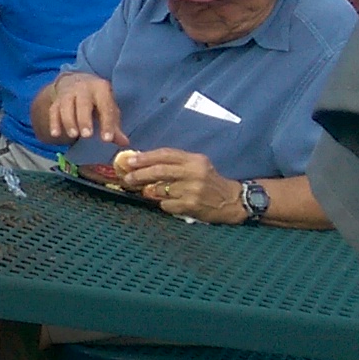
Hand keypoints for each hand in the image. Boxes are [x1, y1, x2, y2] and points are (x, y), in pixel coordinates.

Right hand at [40, 73, 124, 146]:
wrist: (76, 81)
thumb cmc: (97, 100)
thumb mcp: (108, 108)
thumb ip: (114, 126)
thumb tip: (125, 143)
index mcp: (101, 89)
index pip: (105, 106)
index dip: (107, 123)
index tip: (107, 139)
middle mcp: (84, 88)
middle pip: (83, 104)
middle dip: (84, 120)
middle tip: (87, 136)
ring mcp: (68, 93)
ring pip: (66, 106)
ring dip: (69, 121)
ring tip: (73, 135)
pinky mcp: (56, 100)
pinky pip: (53, 110)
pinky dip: (54, 122)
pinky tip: (56, 134)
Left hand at [115, 148, 241, 222]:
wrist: (231, 201)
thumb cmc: (209, 182)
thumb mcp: (196, 166)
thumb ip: (174, 163)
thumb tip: (143, 161)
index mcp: (194, 160)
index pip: (165, 154)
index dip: (145, 157)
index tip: (129, 160)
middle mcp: (194, 173)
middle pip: (160, 170)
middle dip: (140, 174)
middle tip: (128, 177)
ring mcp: (192, 190)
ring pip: (160, 189)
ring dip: (151, 191)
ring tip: (149, 191)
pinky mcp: (191, 205)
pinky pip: (166, 204)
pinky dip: (163, 204)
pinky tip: (170, 203)